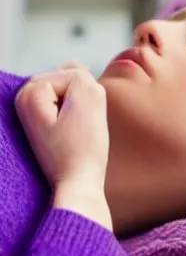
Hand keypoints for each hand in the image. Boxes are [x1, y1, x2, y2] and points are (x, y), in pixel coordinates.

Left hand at [15, 64, 111, 229]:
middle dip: (82, 98)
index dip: (85, 93)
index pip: (73, 72)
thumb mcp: (89, 98)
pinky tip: (77, 136)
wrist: (79, 184)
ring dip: (83, 109)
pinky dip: (81, 118)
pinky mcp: (49, 126)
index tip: (78, 120)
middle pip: (71, 80)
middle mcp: (25, 101)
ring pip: (75, 95)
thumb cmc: (83, 147)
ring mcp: (37, 114)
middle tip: (80, 127)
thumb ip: (81, 74)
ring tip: (79, 132)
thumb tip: (78, 73)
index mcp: (28, 93)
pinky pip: (73, 109)